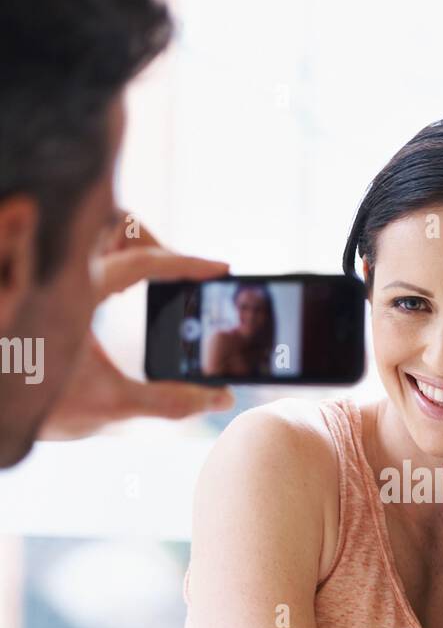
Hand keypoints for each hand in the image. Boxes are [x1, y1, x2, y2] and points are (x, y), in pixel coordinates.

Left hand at [38, 220, 235, 440]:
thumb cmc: (38, 404)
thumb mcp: (112, 404)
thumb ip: (171, 401)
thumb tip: (220, 396)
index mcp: (77, 291)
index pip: (143, 261)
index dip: (188, 265)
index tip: (220, 269)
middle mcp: (59, 271)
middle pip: (117, 223)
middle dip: (153, 241)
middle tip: (177, 275)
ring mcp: (48, 273)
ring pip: (97, 230)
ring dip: (129, 246)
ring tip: (153, 278)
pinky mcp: (41, 284)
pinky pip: (81, 249)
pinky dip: (108, 258)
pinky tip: (121, 293)